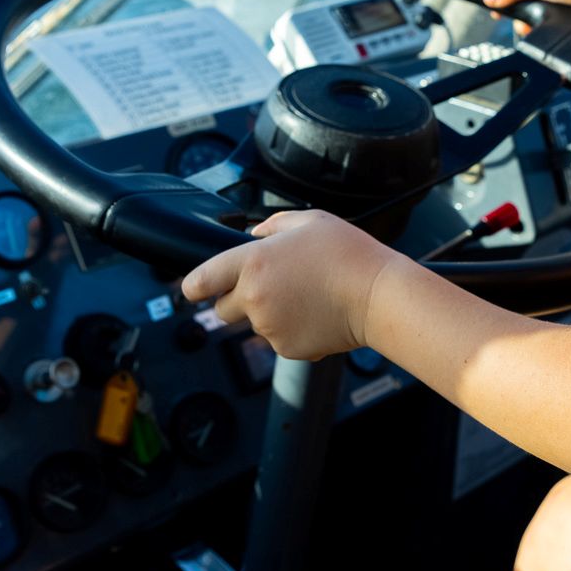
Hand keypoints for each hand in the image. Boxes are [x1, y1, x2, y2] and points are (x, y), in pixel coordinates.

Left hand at [180, 210, 393, 360]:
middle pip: (222, 310)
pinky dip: (291, 330)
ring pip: (255, 325)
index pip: (200, 281)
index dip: (193, 286)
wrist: (377, 295)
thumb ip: (273, 226)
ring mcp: (269, 328)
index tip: (195, 288)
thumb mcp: (310, 221)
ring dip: (270, 314)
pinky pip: (279, 340)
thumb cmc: (347, 253)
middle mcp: (254, 298)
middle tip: (270, 287)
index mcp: (252, 263)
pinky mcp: (287, 348)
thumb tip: (253, 234)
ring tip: (307, 296)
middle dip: (236, 301)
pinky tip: (316, 313)